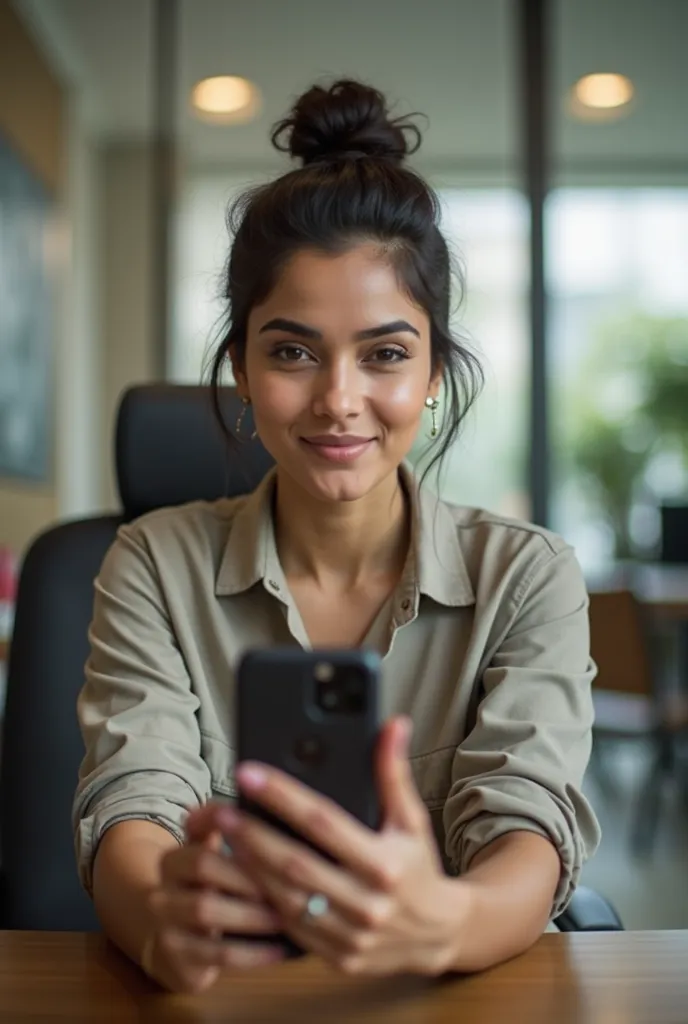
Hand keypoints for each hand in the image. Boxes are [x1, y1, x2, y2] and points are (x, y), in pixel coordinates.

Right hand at [144, 805, 284, 992]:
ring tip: (286, 915)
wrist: (171, 943)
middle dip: (249, 881)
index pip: (203, 849)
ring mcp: (166, 928)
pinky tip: (280, 949)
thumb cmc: (208, 892)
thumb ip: (227, 828)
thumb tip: (257, 793)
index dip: (240, 852)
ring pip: (208, 915)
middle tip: (290, 885)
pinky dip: (253, 953)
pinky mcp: (178, 962)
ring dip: (252, 915)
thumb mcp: (213, 856)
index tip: (278, 853)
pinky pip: (218, 956)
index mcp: (173, 860)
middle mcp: (162, 892)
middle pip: (205, 878)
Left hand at [213, 717, 464, 976]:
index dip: (282, 795)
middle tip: (220, 809)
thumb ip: (394, 772)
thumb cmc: (418, 867)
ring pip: (286, 898)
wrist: (438, 934)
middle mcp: (367, 902)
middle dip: (251, 834)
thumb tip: (393, 724)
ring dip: (249, 867)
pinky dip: (263, 900)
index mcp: (384, 862)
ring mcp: (350, 934)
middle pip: (295, 862)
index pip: (322, 821)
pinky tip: (242, 876)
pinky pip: (290, 928)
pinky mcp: (337, 957)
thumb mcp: (411, 819)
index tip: (249, 773)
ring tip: (224, 838)